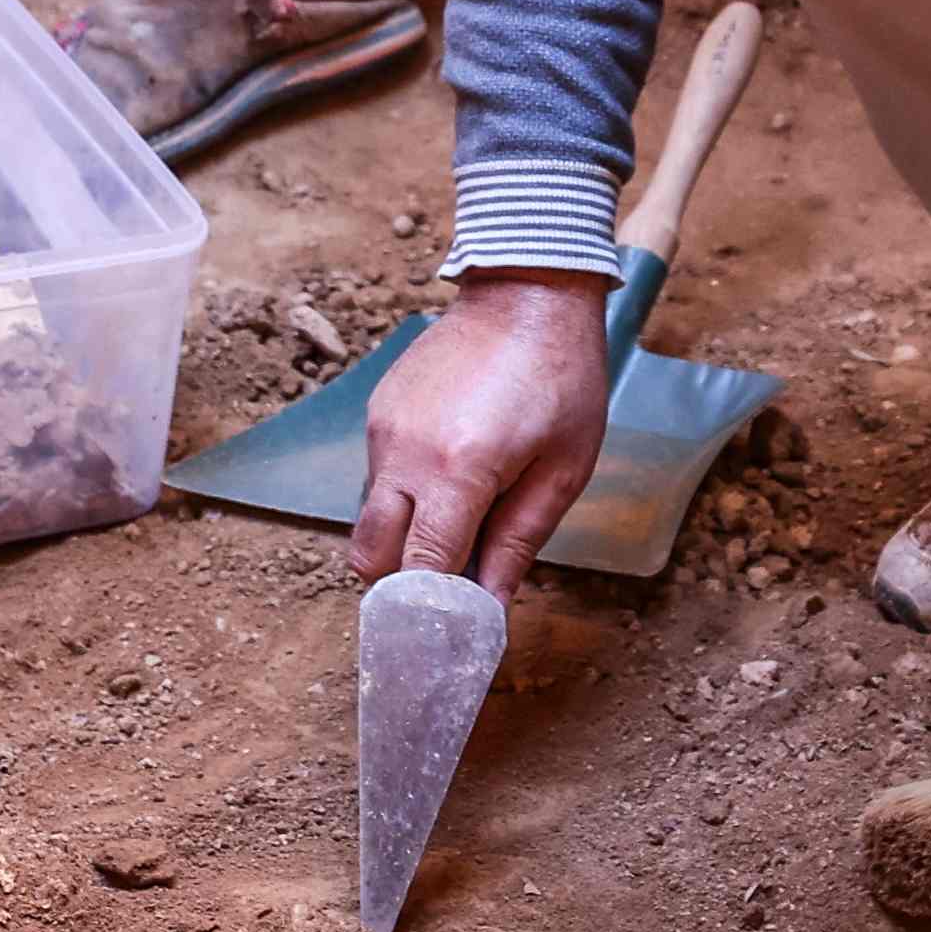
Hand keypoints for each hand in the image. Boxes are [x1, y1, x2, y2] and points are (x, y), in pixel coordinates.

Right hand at [350, 272, 613, 595]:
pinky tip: (448, 476)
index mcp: (460, 471)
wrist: (527, 294)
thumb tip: (490, 607)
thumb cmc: (561, 381)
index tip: (448, 637)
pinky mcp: (378, 411)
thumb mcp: (562, 470)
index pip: (422, 568)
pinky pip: (375, 477)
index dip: (431, 612)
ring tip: (455, 525)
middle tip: (442, 590)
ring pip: (368, 517)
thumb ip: (518, 542)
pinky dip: (402, 496)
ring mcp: (384, 430)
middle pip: (370, 555)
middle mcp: (406, 453)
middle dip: (399, 585)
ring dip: (401, 538)